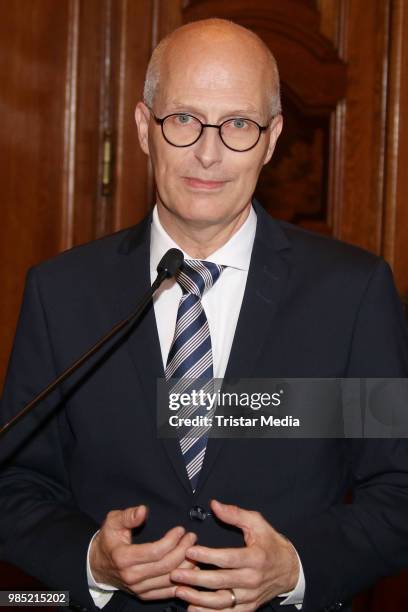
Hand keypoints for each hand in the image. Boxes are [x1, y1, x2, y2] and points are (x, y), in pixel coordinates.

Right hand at [90, 504, 197, 599]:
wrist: (97, 564)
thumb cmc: (108, 539)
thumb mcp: (113, 522)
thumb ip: (128, 515)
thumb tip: (142, 510)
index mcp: (124, 558)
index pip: (155, 552)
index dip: (171, 541)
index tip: (181, 529)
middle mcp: (132, 576)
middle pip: (166, 566)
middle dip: (183, 550)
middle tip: (192, 537)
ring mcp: (138, 588)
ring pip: (169, 580)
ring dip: (186, 565)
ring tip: (194, 550)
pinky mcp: (144, 595)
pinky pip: (167, 592)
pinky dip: (182, 582)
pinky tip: (190, 570)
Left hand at [170, 499, 298, 611]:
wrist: (289, 569)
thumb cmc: (271, 543)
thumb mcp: (257, 523)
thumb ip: (235, 514)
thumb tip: (215, 505)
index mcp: (255, 558)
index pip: (227, 558)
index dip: (207, 556)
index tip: (190, 551)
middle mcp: (252, 579)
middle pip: (220, 581)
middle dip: (195, 578)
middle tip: (175, 574)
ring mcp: (250, 596)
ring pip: (221, 601)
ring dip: (198, 598)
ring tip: (179, 592)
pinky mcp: (248, 607)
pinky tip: (193, 609)